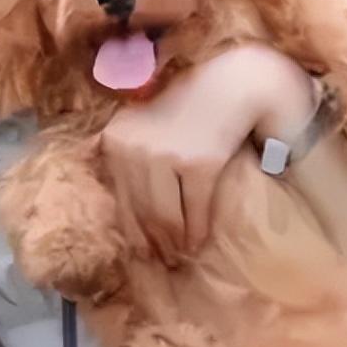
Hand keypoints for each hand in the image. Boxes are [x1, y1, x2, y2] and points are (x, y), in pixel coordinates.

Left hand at [102, 45, 315, 262]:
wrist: (230, 85)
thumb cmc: (186, 107)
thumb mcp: (144, 126)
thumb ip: (129, 158)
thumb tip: (129, 218)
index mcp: (116, 142)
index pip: (120, 199)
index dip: (131, 231)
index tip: (140, 253)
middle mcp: (135, 150)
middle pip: (143, 212)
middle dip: (154, 243)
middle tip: (163, 261)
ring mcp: (167, 157)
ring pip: (166, 217)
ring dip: (175, 243)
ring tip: (180, 256)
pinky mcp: (199, 165)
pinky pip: (195, 210)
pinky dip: (197, 231)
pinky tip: (199, 243)